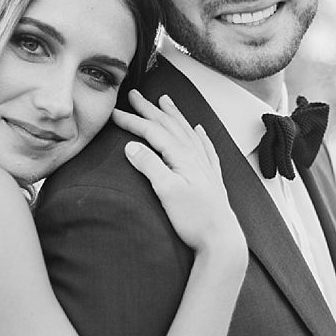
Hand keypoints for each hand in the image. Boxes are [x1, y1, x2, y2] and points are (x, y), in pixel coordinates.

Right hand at [112, 92, 246, 264]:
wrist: (221, 239)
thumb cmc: (194, 219)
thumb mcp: (166, 192)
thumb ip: (150, 166)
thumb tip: (131, 146)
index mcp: (182, 157)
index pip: (154, 132)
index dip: (133, 121)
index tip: (114, 113)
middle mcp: (195, 157)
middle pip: (170, 126)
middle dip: (151, 109)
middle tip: (135, 95)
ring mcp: (205, 166)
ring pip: (188, 132)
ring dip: (175, 115)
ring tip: (166, 101)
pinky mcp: (212, 177)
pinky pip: (206, 147)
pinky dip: (200, 135)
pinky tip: (199, 129)